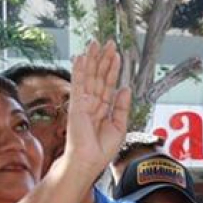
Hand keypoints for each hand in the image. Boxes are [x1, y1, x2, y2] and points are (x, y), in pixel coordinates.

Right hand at [62, 40, 130, 175]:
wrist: (88, 161)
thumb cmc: (101, 150)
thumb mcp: (119, 126)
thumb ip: (122, 106)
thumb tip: (125, 88)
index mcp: (103, 109)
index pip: (108, 85)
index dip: (112, 69)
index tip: (117, 55)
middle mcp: (92, 103)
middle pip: (98, 76)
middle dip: (103, 59)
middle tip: (107, 42)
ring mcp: (83, 103)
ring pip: (89, 76)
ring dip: (92, 59)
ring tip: (95, 43)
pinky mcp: (76, 105)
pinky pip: (78, 84)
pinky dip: (79, 70)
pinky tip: (81, 57)